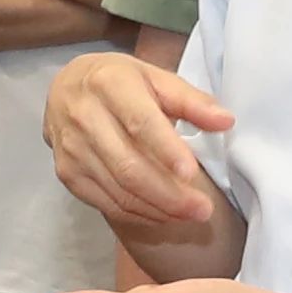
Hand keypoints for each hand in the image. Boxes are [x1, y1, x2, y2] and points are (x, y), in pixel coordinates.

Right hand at [47, 50, 236, 248]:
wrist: (66, 89)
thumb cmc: (120, 82)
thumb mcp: (156, 78)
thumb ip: (192, 101)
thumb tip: (226, 121)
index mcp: (109, 84)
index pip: (139, 122)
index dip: (166, 150)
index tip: (192, 173)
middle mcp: (84, 117)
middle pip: (129, 166)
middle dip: (169, 194)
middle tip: (203, 209)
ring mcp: (73, 150)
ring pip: (119, 191)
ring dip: (159, 209)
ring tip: (190, 214)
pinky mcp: (68, 174)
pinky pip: (107, 204)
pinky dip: (140, 214)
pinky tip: (164, 214)